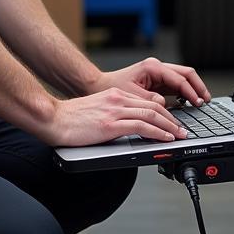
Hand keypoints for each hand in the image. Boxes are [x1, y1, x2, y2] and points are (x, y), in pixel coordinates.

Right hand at [46, 86, 190, 146]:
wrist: (52, 118)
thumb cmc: (69, 118)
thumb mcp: (96, 111)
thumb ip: (112, 115)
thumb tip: (126, 128)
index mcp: (115, 95)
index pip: (147, 102)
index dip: (164, 112)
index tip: (172, 122)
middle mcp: (118, 99)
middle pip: (154, 107)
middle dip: (172, 119)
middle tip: (182, 130)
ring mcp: (115, 110)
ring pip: (152, 115)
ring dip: (169, 127)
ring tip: (179, 136)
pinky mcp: (110, 124)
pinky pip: (141, 126)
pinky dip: (157, 132)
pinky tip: (164, 138)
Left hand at [93, 56, 210, 107]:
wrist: (100, 85)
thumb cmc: (112, 88)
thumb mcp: (132, 96)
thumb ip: (151, 100)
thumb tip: (166, 105)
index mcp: (153, 67)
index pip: (179, 78)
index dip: (191, 91)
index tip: (198, 102)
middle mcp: (157, 67)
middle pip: (186, 73)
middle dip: (198, 87)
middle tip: (205, 100)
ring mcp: (158, 73)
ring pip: (183, 78)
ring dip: (193, 89)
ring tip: (200, 102)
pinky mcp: (157, 80)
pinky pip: (176, 85)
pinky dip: (185, 92)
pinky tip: (189, 102)